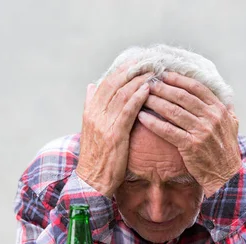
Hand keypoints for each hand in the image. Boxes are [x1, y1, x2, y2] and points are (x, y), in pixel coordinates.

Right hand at [76, 63, 151, 196]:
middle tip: (150, 60)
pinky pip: (127, 110)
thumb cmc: (97, 156)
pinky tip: (149, 89)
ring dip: (139, 80)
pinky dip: (138, 97)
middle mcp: (95, 113)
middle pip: (115, 83)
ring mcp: (103, 123)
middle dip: (133, 70)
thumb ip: (92, 106)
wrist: (91, 180)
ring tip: (154, 71)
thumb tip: (92, 86)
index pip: (107, 82)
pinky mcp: (114, 134)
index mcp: (90, 110)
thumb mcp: (91, 128)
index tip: (138, 60)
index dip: (123, 69)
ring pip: (122, 94)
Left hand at [137, 72, 241, 196]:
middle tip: (148, 82)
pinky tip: (142, 116)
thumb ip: (227, 109)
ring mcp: (201, 131)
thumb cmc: (227, 150)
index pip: (196, 88)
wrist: (227, 175)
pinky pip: (168, 130)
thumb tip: (223, 96)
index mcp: (219, 109)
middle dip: (163, 87)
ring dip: (156, 102)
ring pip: (173, 111)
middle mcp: (211, 117)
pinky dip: (154, 123)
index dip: (178, 79)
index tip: (164, 74)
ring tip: (142, 96)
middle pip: (182, 96)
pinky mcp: (191, 146)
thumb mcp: (233, 125)